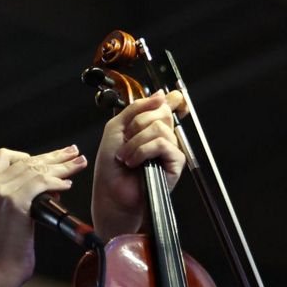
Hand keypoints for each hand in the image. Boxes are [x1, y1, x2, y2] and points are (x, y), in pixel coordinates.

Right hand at [0, 145, 87, 286]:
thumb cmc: (2, 251)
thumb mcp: (0, 217)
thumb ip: (13, 197)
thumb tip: (45, 187)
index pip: (4, 157)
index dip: (28, 155)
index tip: (47, 158)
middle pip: (26, 160)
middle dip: (54, 156)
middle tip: (73, 153)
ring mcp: (0, 193)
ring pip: (37, 169)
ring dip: (62, 166)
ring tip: (78, 165)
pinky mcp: (15, 203)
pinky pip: (42, 183)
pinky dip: (58, 182)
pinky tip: (67, 185)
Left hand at [91, 89, 185, 238]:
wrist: (110, 192)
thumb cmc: (111, 166)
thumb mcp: (116, 128)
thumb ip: (135, 109)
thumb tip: (161, 94)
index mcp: (150, 126)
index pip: (167, 103)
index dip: (167, 99)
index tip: (162, 100)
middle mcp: (163, 135)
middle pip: (161, 112)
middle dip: (137, 125)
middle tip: (125, 143)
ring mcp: (170, 148)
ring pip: (159, 128)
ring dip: (135, 142)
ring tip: (125, 158)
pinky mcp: (175, 162)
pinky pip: (162, 144)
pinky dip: (142, 151)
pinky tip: (134, 163)